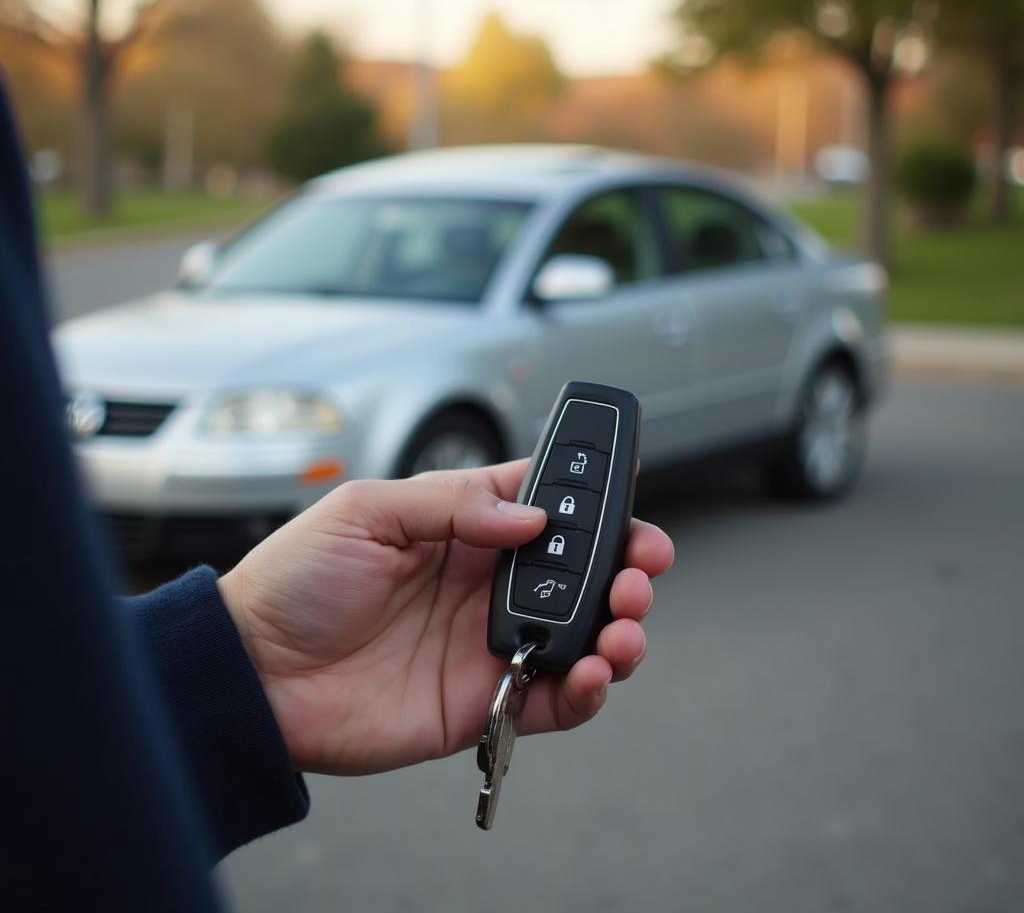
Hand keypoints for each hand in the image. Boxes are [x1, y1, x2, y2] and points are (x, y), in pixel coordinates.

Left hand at [218, 459, 673, 774]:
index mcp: (462, 528)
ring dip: (620, 626)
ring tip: (624, 621)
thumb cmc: (297, 582)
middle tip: (642, 566)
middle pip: (580, 571)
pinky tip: (593, 672)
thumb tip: (528, 516)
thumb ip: (451, 505)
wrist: (254, 672)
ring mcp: (488, 642)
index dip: (592, 502)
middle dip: (625, 566)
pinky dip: (588, 690)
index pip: (545, 506)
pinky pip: (553, 699)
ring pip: (582, 633)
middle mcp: (485, 583)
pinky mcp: (482, 699)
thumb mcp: (365, 511)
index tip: (628, 500)